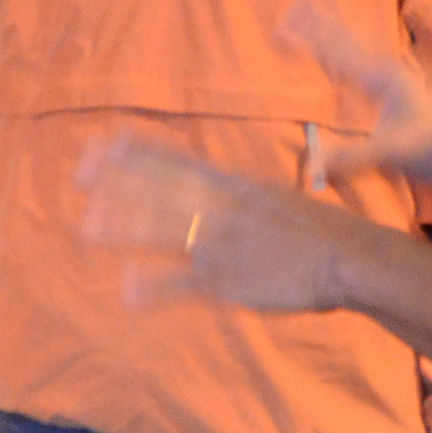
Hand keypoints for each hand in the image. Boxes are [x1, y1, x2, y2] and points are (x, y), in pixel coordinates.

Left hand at [75, 128, 367, 313]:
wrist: (352, 258)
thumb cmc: (320, 232)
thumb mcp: (276, 200)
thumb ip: (240, 199)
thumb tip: (217, 193)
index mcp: (235, 186)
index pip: (179, 161)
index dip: (139, 151)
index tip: (104, 140)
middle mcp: (224, 209)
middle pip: (165, 189)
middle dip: (120, 181)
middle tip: (79, 174)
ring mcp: (225, 245)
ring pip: (167, 231)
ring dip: (126, 228)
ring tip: (89, 228)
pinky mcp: (231, 281)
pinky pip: (187, 284)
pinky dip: (156, 288)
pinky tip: (127, 292)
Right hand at [286, 0, 431, 199]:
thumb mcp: (389, 153)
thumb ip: (350, 157)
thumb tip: (312, 164)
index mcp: (383, 77)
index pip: (337, 50)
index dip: (310, 36)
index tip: (285, 25)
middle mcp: (389, 69)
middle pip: (348, 37)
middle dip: (324, 18)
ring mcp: (395, 77)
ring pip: (358, 45)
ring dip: (338, 29)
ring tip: (322, 8)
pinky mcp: (398, 88)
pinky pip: (365, 60)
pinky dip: (349, 49)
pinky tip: (346, 51)